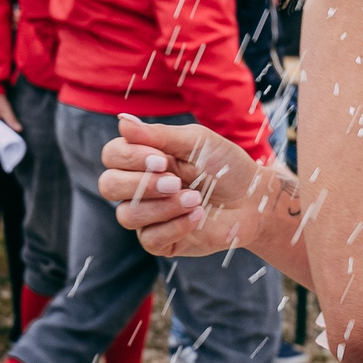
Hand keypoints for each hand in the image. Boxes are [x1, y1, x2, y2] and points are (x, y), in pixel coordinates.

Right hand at [98, 115, 293, 259]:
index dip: (129, 157)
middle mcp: (140, 187)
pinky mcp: (161, 241)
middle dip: (141, 183)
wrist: (254, 199)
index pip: (112, 155)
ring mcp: (149, 215)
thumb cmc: (225, 165)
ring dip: (163, 206)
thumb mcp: (195, 142)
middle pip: (108, 185)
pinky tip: (198, 215)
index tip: (162, 159)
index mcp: (145, 158)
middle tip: (176, 181)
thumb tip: (121, 120)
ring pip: (127, 215)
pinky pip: (149, 239)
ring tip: (195, 198)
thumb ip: (158, 135)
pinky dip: (176, 225)